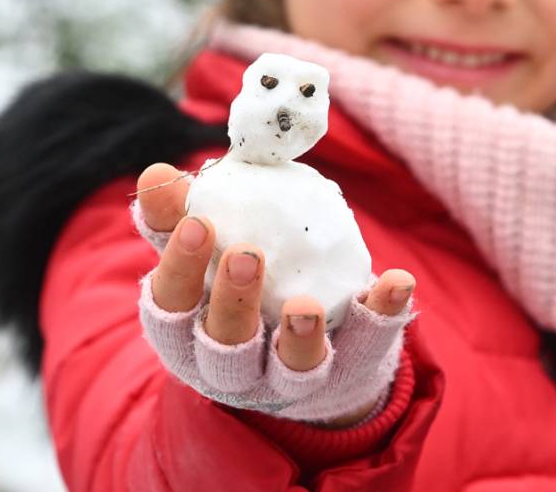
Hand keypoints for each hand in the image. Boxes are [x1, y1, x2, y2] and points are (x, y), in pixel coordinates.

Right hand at [134, 163, 416, 426]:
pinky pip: (367, 346)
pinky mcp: (348, 372)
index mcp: (190, 334)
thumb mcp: (211, 255)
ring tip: (306, 306)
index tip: (195, 222)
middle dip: (231, 301)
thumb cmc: (245, 287)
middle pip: (222, 346)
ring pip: (290, 368)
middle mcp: (233, 368)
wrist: (316, 353)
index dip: (178, 267)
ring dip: (299, 336)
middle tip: (245, 253)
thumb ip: (185, 217)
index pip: (169, 307)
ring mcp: (291, 379)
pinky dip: (382, 312)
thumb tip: (158, 174)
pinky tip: (397, 281)